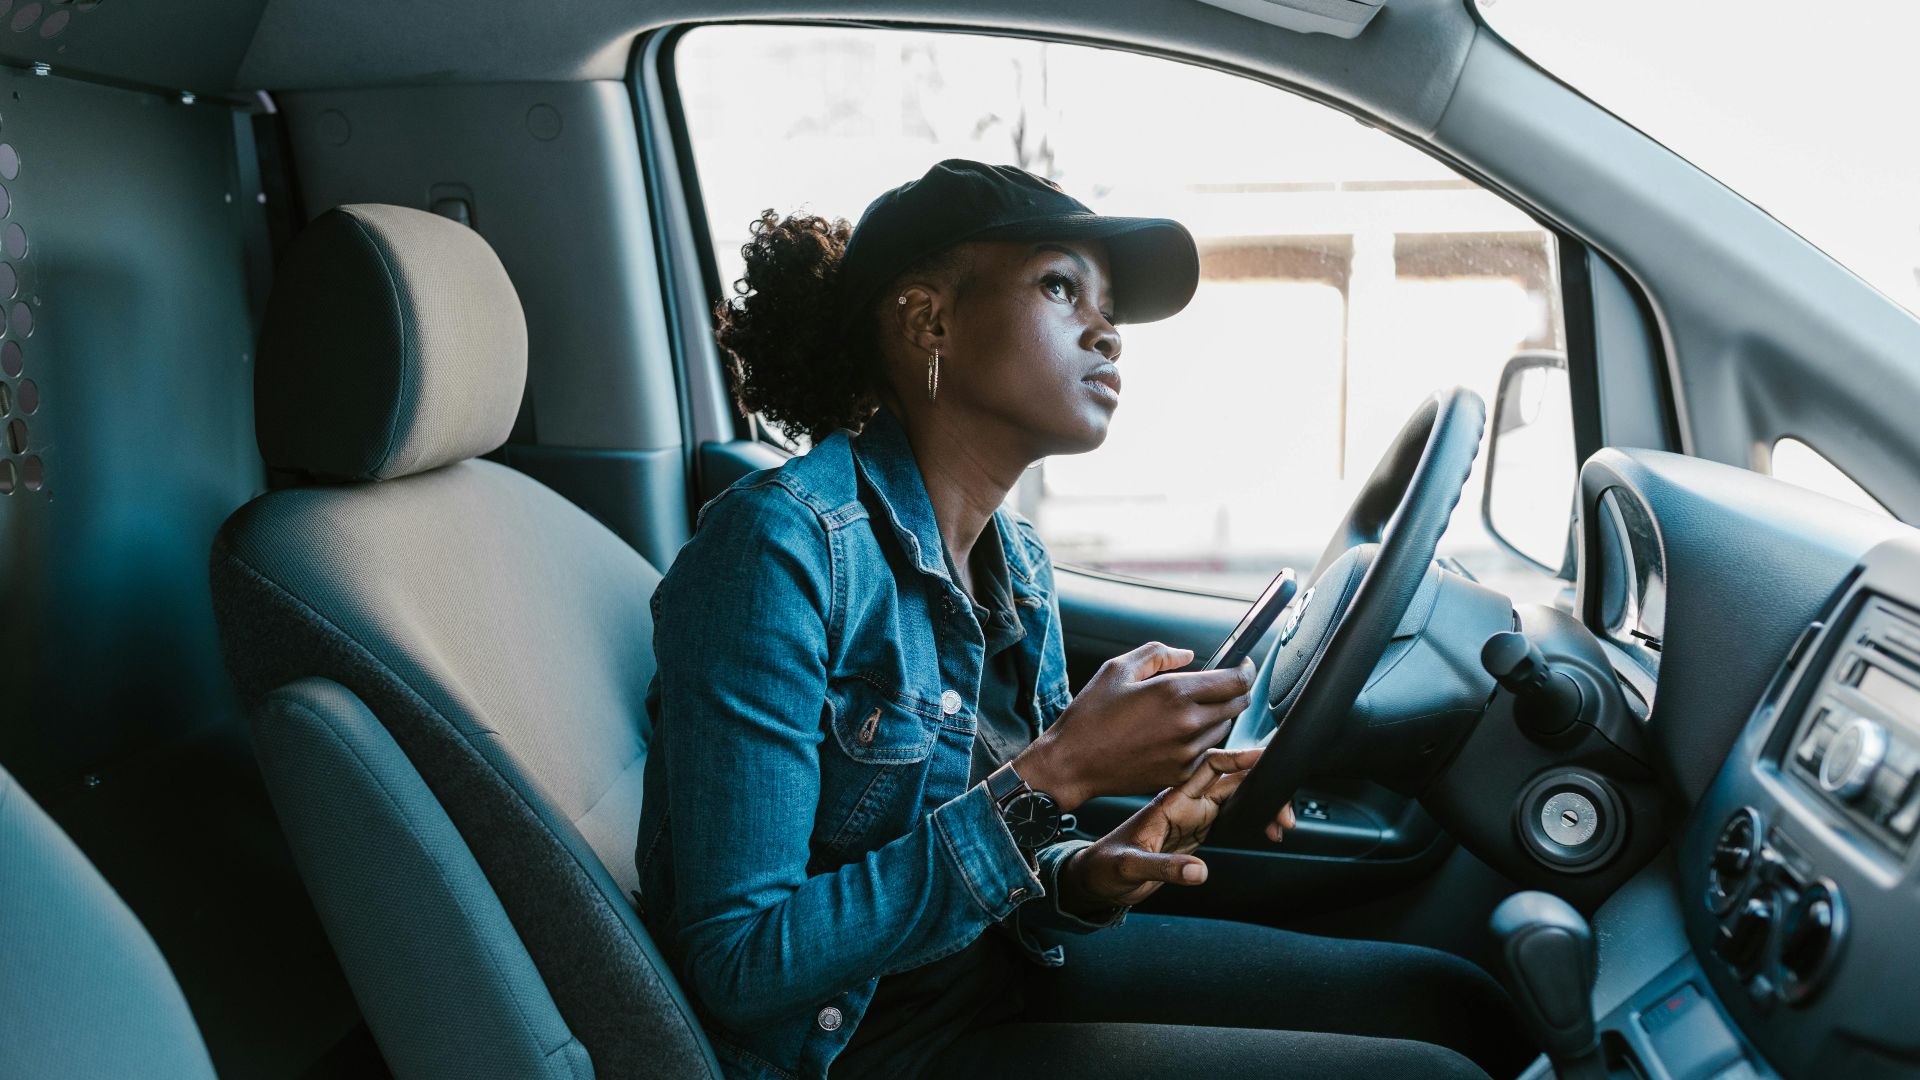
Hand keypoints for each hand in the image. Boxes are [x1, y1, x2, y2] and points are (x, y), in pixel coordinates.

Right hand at [1013, 642, 1255, 810]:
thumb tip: (1188, 655)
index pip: (1235, 680)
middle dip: (1234, 690)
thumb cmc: (1090, 715)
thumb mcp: (1117, 669)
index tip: (1242, 664)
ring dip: (1217, 715)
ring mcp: (1186, 753)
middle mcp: (1186, 724)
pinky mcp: (1180, 774)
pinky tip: (1175, 733)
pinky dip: (1200, 739)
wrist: (1073, 763)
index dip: (1245, 669)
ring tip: (1189, 709)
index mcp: (1173, 693)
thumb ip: (1158, 654)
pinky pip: (1206, 751)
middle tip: (1220, 684)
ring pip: (1224, 728)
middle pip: (1237, 704)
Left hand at [1058, 747, 1296, 910]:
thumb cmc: (1104, 867)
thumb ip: (1164, 868)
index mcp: (1169, 802)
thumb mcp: (1129, 868)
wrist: (1095, 878)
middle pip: (1230, 783)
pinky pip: (1229, 818)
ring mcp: (1190, 818)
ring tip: (1282, 822)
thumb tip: (1198, 872)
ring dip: (1260, 806)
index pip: (1208, 768)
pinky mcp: (1194, 833)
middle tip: (1285, 810)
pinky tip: (1267, 829)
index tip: (1263, 757)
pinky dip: (1252, 821)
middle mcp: (1184, 805)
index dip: (1237, 759)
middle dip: (1261, 788)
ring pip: (1234, 800)